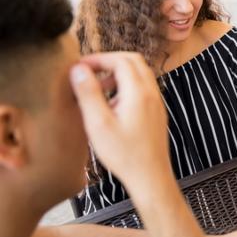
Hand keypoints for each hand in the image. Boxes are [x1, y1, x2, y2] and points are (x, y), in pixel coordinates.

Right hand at [70, 52, 170, 183]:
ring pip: (140, 75)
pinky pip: (143, 89)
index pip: (121, 60)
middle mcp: (152, 94)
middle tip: (89, 71)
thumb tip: (79, 69)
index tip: (80, 67)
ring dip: (119, 74)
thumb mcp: (98, 123)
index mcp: (139, 93)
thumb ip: (89, 93)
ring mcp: (157, 103)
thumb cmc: (124, 155)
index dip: (99, 59)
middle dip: (110, 61)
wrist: (150, 177)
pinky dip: (127, 87)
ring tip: (97, 90)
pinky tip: (111, 105)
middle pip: (134, 61)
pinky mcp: (156, 113)